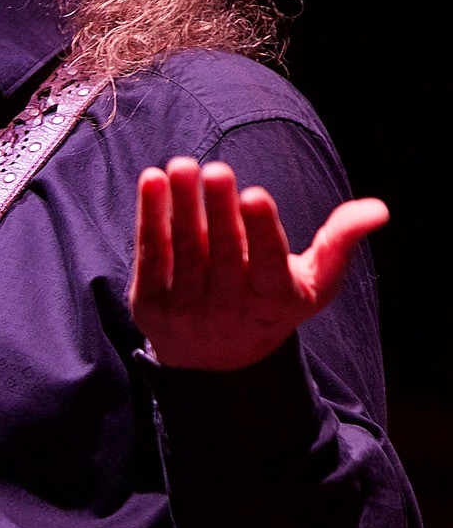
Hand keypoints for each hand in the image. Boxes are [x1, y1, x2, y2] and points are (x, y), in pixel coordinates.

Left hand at [129, 158, 388, 370]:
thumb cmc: (271, 303)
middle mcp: (227, 310)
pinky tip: (153, 180)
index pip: (267, 264)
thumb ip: (340, 244)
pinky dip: (150, 218)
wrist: (214, 361)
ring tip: (183, 166)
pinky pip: (151, 257)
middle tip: (215, 170)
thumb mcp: (314, 283)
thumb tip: (379, 209)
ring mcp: (186, 310)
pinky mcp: (149, 306)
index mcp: (272, 301)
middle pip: (223, 255)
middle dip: (218, 211)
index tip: (255, 193)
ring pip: (184, 252)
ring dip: (181, 207)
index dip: (260, 230)